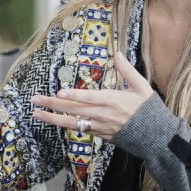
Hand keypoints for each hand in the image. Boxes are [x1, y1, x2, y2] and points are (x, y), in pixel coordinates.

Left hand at [30, 53, 153, 139]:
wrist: (155, 137)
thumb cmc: (148, 110)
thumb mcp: (142, 87)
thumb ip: (127, 70)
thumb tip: (117, 54)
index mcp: (113, 101)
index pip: (89, 98)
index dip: (74, 95)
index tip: (59, 92)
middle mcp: (103, 115)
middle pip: (73, 109)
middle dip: (53, 105)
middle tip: (35, 100)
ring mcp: (100, 127)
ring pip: (72, 123)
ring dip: (53, 118)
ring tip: (37, 113)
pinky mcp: (100, 135)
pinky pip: (80, 129)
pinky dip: (66, 125)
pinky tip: (54, 120)